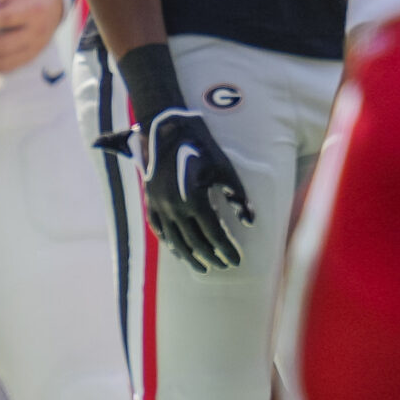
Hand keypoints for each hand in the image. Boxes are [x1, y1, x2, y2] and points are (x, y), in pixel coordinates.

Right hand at [140, 108, 254, 271]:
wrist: (168, 131)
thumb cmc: (203, 148)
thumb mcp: (226, 171)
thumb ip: (238, 198)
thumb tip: (249, 222)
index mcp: (194, 200)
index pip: (213, 234)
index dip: (226, 249)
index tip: (236, 260)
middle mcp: (174, 207)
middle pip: (194, 241)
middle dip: (211, 256)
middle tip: (224, 266)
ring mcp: (159, 205)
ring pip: (174, 240)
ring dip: (190, 256)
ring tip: (203, 268)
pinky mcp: (150, 201)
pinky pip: (159, 228)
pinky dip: (169, 243)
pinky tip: (178, 252)